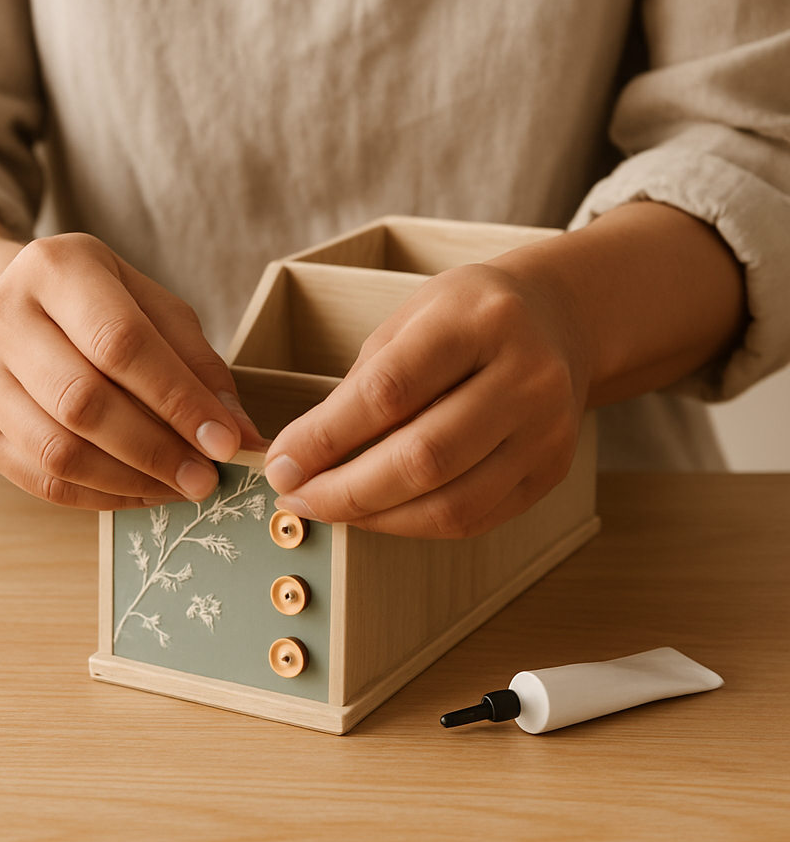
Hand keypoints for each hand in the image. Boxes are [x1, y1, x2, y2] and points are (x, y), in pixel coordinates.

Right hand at [0, 233, 264, 508]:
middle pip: (82, 401)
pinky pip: (40, 480)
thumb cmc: (100, 308)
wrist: (14, 313)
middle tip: (206, 478)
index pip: (120, 343)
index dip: (176, 399)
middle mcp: (2, 317)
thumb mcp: (154, 309)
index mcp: (56, 268)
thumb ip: (198, 365)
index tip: (224, 442)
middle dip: (155, 449)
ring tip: (180, 488)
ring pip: (57, 450)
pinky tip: (142, 492)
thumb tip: (240, 434)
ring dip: (130, 480)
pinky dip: (100, 495)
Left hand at [263, 262, 589, 537]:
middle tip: (295, 498)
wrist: (559, 321)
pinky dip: (413, 525)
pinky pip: (473, 519)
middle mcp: (526, 376)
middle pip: (424, 457)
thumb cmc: (469, 316)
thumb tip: (303, 457)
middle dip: (345, 491)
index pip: (390, 391)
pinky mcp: (550, 472)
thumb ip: (363, 384)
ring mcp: (547, 430)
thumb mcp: (411, 320)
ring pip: (451, 503)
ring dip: (375, 518)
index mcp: (481, 321)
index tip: (281, 462)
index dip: (326, 436)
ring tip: (329, 509)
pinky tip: (377, 513)